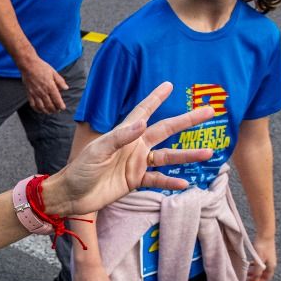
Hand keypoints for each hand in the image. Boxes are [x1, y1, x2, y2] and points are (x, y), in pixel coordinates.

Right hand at [19, 57, 68, 114]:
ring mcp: (35, 94)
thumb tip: (66, 88)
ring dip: (46, 111)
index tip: (63, 108)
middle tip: (57, 110)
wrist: (29, 65)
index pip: (57, 99)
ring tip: (50, 112)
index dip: (60, 105)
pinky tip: (40, 110)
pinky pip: (33, 104)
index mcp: (50, 86)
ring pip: (41, 107)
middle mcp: (43, 92)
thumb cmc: (41, 67)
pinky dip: (37, 109)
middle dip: (54, 109)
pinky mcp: (29, 94)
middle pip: (49, 105)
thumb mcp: (53, 72)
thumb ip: (60, 81)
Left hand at [46, 83, 208, 218]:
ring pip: (168, 157)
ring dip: (187, 155)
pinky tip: (185, 183)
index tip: (169, 85)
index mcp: (125, 134)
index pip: (143, 111)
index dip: (155, 98)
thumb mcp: (98, 151)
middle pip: (166, 130)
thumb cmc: (80, 170)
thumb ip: (120, 137)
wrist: (71, 195)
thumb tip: (143, 123)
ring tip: (209, 152)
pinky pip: (157, 179)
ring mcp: (136, 163)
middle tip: (210, 111)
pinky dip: (171, 181)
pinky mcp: (135, 181)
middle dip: (187, 121)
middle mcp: (135, 146)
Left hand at [248, 234, 276, 280]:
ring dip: (254, 272)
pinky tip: (248, 265)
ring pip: (260, 269)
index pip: (266, 279)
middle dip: (255, 278)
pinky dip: (254, 266)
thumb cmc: (263, 247)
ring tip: (246, 273)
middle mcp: (271, 264)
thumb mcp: (259, 261)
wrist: (265, 235)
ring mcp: (268, 259)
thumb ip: (257, 271)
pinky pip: (259, 263)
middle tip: (247, 280)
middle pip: (263, 275)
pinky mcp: (265, 255)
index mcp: (271, 266)